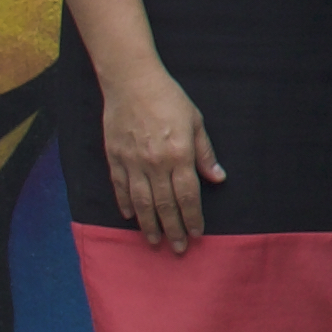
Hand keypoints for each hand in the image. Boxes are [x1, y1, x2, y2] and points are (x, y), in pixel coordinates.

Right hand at [101, 65, 219, 249]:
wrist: (132, 82)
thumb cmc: (169, 99)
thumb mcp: (195, 122)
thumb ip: (204, 153)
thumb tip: (217, 179)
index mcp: (179, 154)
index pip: (188, 195)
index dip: (193, 217)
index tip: (197, 235)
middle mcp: (155, 163)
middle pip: (165, 205)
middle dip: (173, 229)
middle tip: (177, 249)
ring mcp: (132, 162)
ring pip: (141, 202)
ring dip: (149, 224)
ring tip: (154, 242)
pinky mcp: (114, 157)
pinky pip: (120, 187)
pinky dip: (125, 203)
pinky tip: (130, 217)